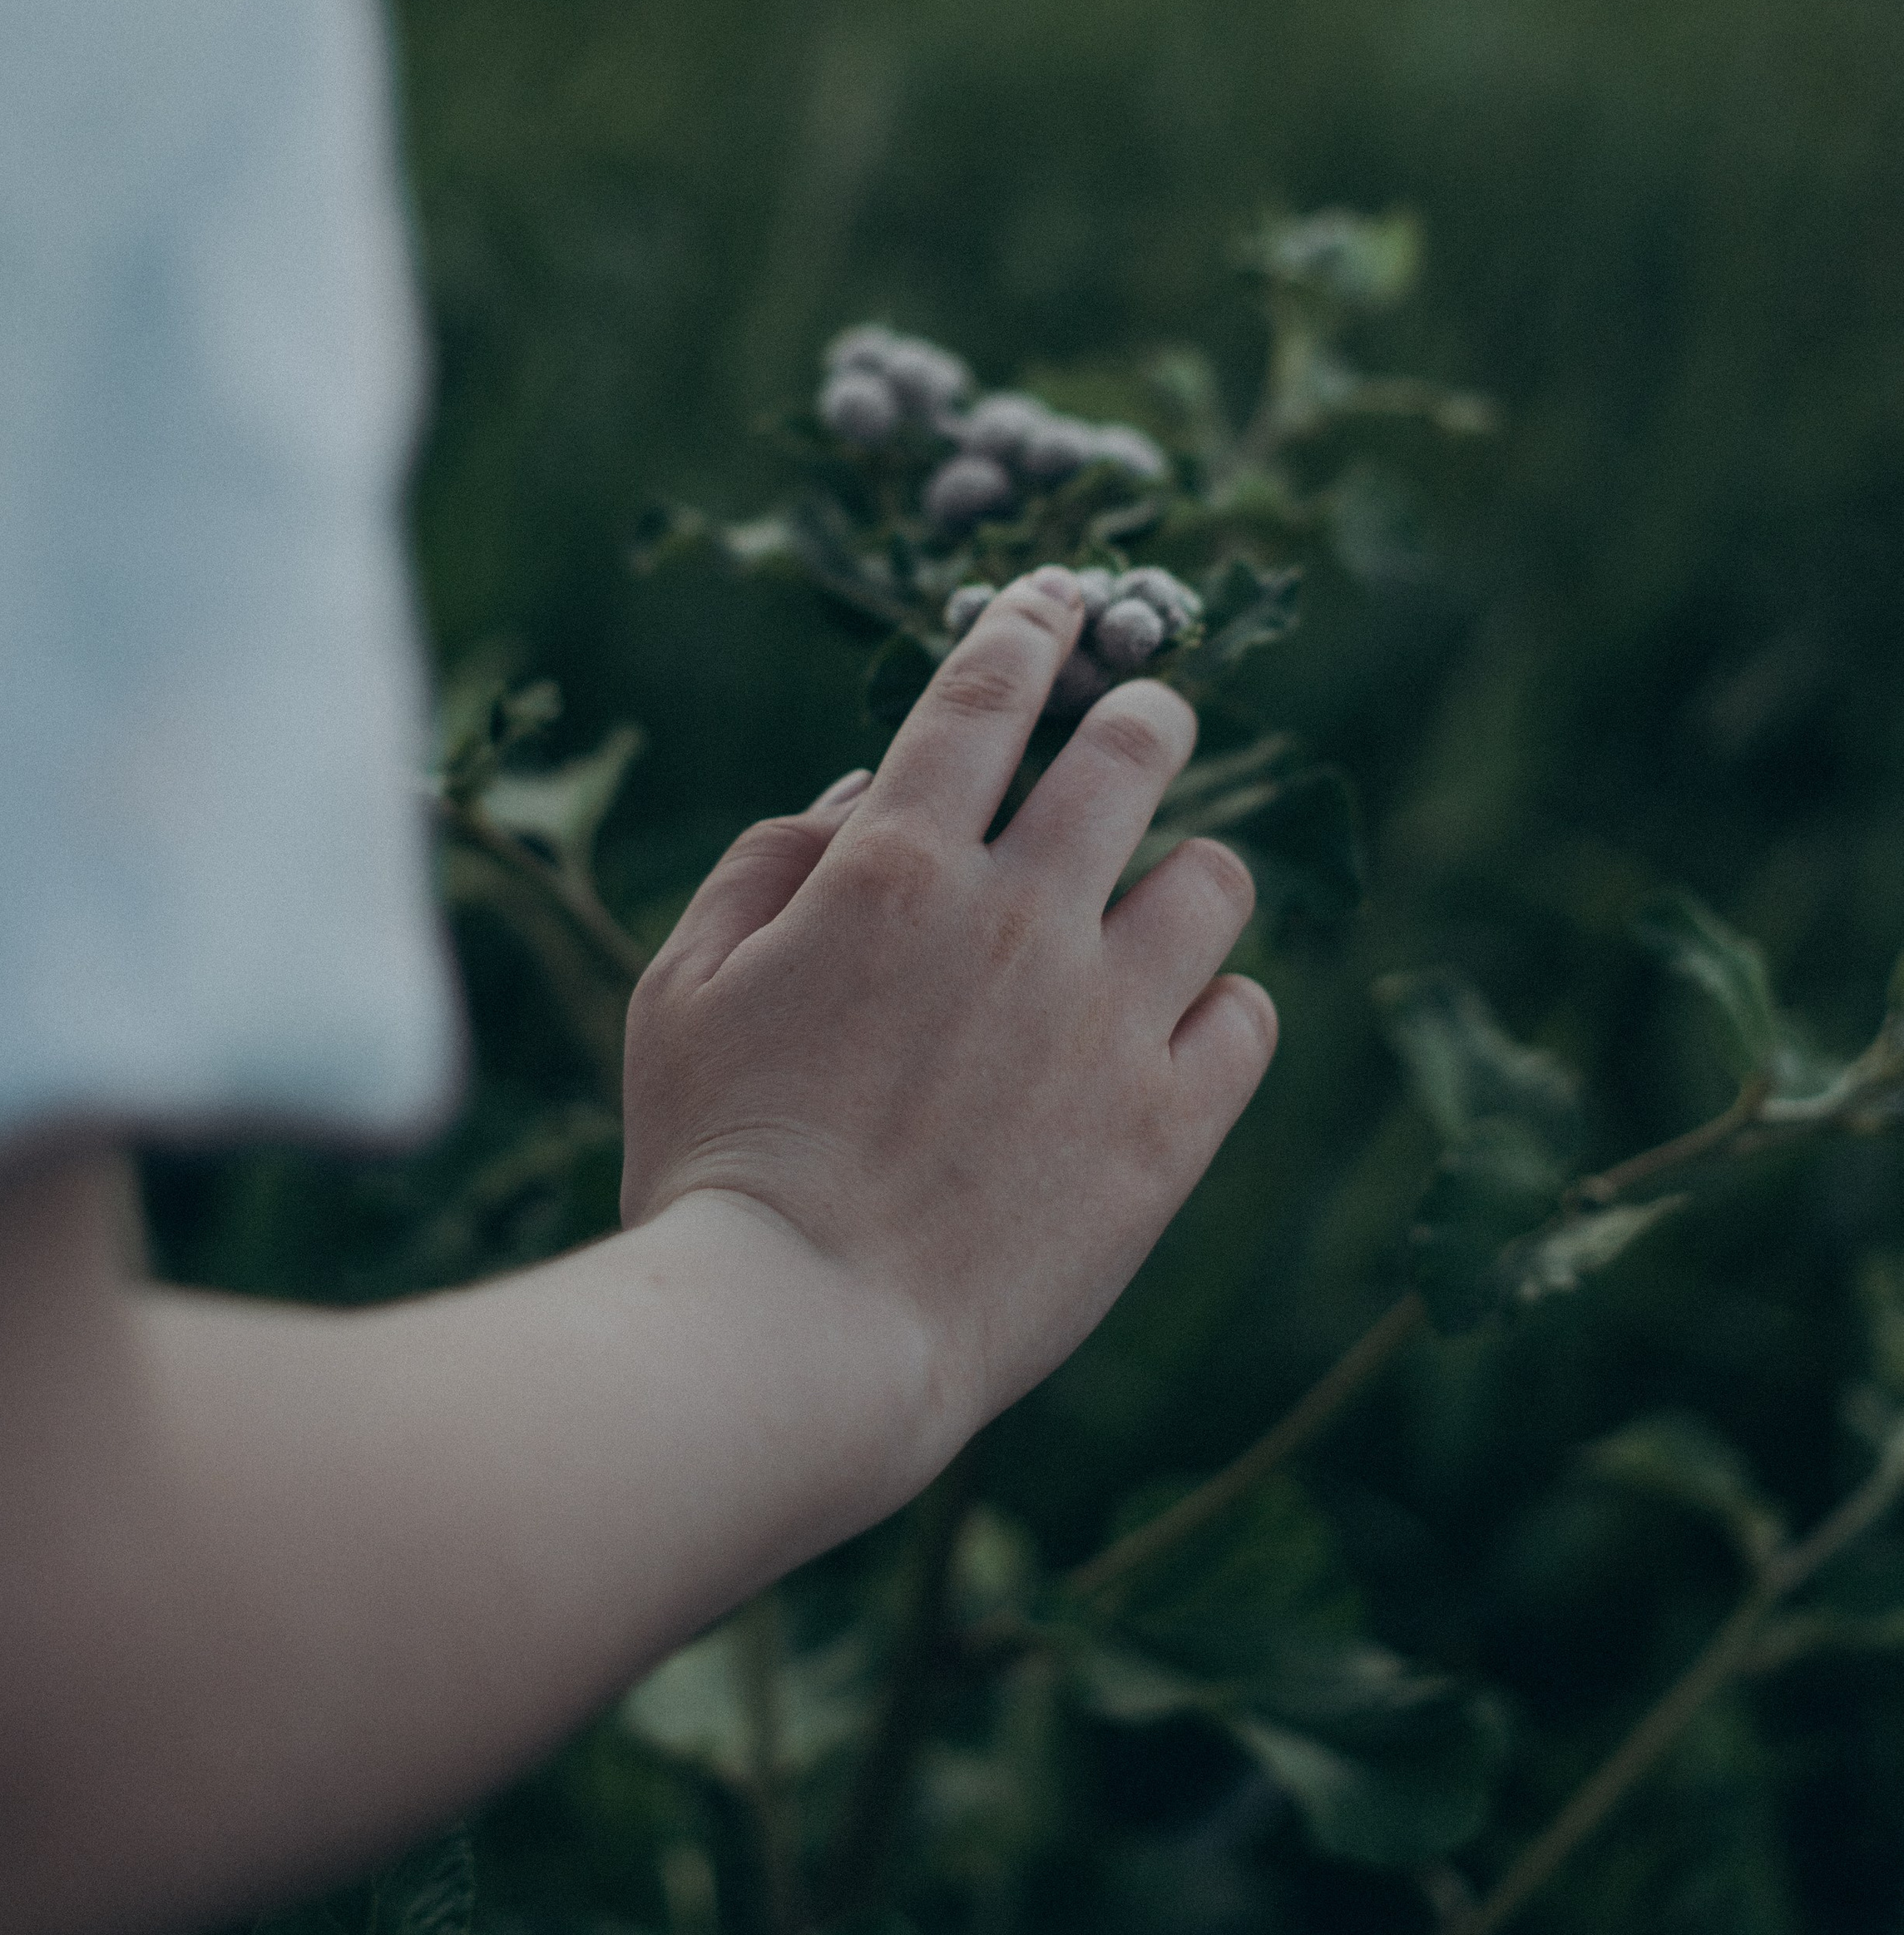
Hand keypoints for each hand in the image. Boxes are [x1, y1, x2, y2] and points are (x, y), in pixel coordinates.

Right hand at [620, 567, 1277, 1469]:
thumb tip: (866, 796)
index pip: (987, 694)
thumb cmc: (716, 1161)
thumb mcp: (685, 989)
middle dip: (1146, 713)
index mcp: (896, 868)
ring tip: (1155, 906)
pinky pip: (1248, 1020)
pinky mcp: (1165, 1130)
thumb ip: (772, 867)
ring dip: (1185, 874)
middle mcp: (1020, 920)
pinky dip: (1218, 1009)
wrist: (798, 1336)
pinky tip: (1174, 1030)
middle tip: (1145, 721)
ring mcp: (1106, 1024)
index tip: (1058, 598)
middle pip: (1135, 752)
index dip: (1030, 624)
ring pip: (1214, 882)